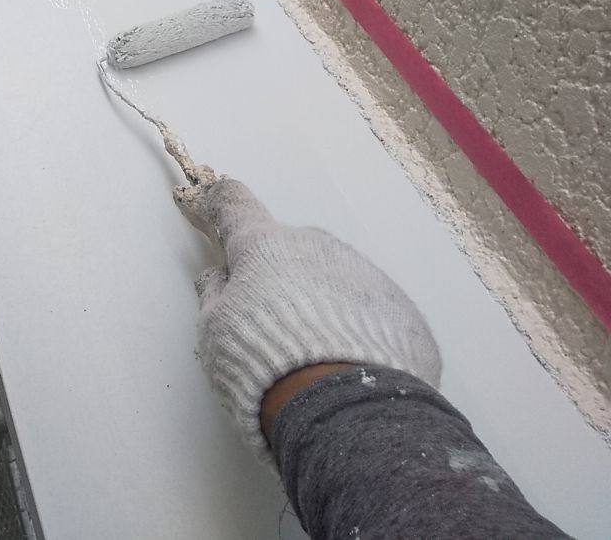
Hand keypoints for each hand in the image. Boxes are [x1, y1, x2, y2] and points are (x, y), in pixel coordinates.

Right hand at [175, 177, 441, 458]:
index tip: (216, 205)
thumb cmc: (262, 361)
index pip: (237, 206)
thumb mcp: (215, 330)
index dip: (223, 206)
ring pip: (332, 279)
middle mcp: (316, 246)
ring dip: (321, 302)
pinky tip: (350, 366)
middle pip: (289, 251)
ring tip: (317, 355)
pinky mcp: (400, 309)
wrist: (343, 409)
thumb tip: (219, 274)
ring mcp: (364, 273)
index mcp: (264, 245)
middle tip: (271, 323)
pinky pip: (368, 310)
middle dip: (278, 275)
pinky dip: (357, 329)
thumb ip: (214, 293)